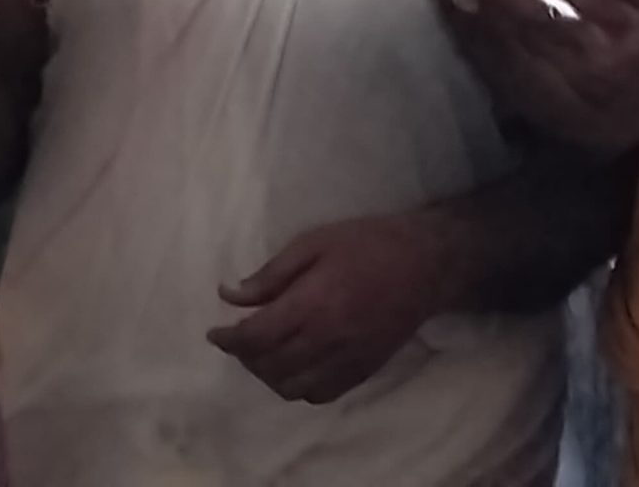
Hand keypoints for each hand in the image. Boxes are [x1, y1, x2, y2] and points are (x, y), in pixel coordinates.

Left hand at [209, 213, 442, 403]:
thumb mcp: (313, 243)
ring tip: (262, 354)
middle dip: (244, 357)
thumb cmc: (366, 244)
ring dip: (268, 375)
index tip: (214, 334)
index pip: (257, 337)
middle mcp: (328, 339)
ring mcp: (348, 360)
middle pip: (270, 366)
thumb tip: (230, 295)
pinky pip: (321, 394)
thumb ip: (271, 274)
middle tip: (236, 339)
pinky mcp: (364, 370)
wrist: (424, 264)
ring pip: (293, 388)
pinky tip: (293, 367)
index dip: (228, 340)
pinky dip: (298, 388)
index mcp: (312, 304)